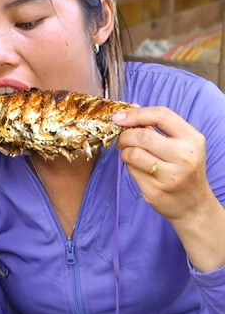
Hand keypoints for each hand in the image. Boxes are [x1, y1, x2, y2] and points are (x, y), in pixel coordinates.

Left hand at [113, 106, 212, 222]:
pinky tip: (137, 168)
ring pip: (133, 154)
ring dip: (124, 152)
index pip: (162, 115)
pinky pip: (131, 171)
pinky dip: (128, 166)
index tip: (119, 118)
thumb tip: (130, 108)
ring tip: (130, 153)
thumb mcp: (183, 144)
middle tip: (122, 139)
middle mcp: (184, 156)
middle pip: (143, 135)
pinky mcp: (155, 190)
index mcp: (192, 139)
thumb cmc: (184, 168)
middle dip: (125, 135)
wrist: (194, 204)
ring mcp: (170, 175)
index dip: (136, 114)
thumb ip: (160, 127)